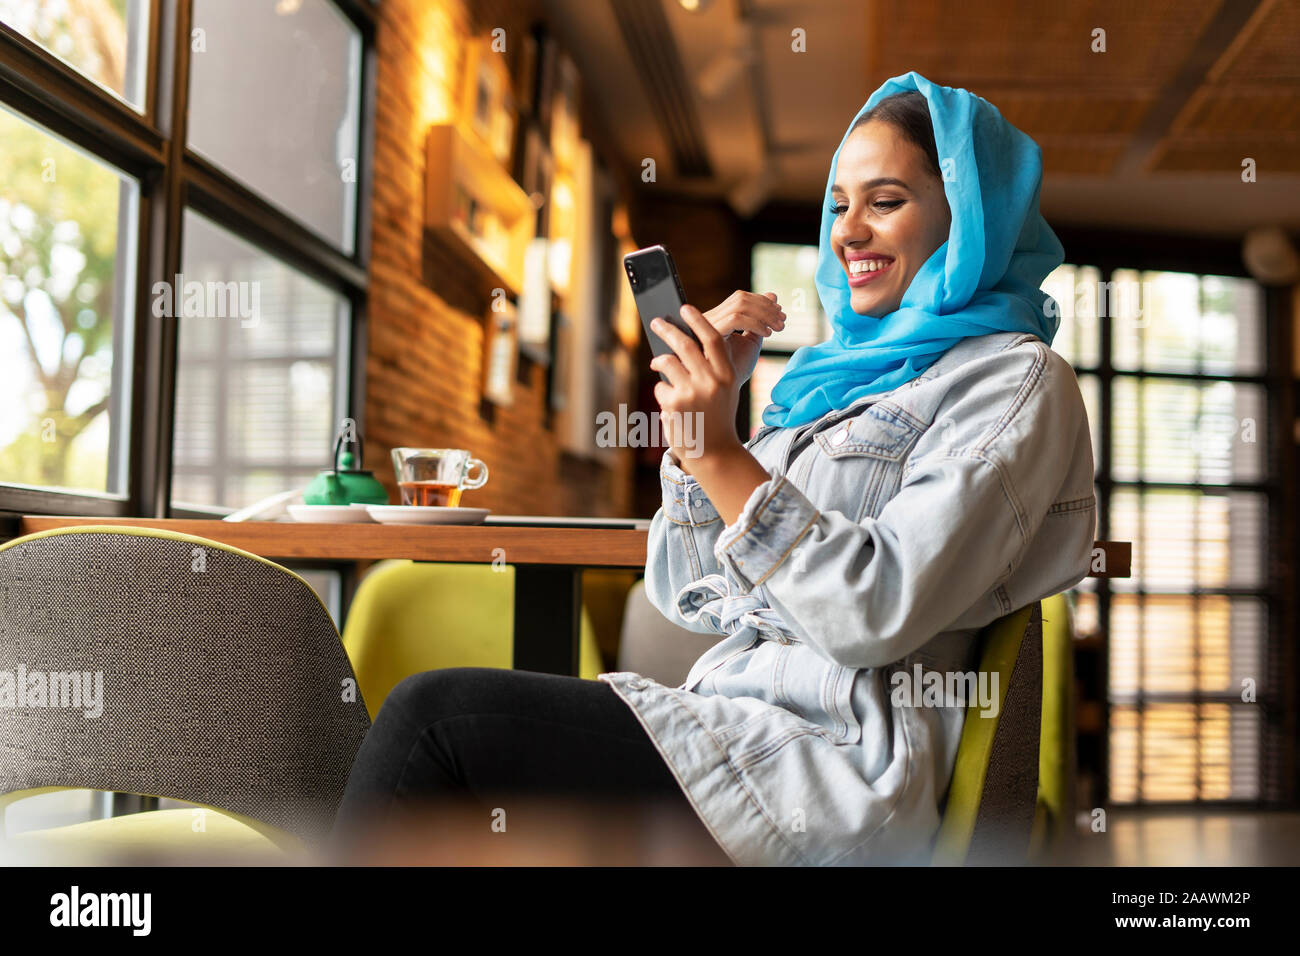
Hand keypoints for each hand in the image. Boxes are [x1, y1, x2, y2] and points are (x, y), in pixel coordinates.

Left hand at [649, 304, 744, 467]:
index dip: (697, 320)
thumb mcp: (725, 390)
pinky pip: (660, 386)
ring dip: (658, 360)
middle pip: (684, 344)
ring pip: (667, 362)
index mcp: (726, 374)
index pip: (711, 339)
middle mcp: (710, 381)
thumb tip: (685, 342)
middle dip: (667, 329)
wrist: (715, 453)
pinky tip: (669, 401)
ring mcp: (691, 392)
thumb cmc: (718, 418)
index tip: (685, 308)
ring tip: (656, 362)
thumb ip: (711, 368)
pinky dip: (662, 390)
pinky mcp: (674, 405)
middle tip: (657, 322)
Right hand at [703, 291, 784, 384]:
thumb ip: (761, 319)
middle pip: (740, 298)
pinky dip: (756, 323)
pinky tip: (767, 334)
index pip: (740, 298)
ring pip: (739, 306)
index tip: (780, 313)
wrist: (721, 394)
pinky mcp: (709, 336)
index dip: (762, 301)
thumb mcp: (751, 341)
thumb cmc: (734, 370)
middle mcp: (709, 320)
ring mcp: (707, 327)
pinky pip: (735, 319)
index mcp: (717, 320)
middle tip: (783, 320)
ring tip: (779, 327)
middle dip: (766, 307)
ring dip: (765, 314)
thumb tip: (772, 295)